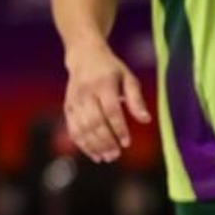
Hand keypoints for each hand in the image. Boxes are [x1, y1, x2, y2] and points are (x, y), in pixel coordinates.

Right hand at [63, 42, 150, 162]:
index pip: (110, 109)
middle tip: (115, 155)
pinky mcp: (68, 107)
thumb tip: (146, 120)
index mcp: (103, 83)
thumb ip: (136, 99)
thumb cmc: (111, 70)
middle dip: (105, 141)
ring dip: (93, 145)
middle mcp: (86, 92)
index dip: (118, 128)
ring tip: (106, 158)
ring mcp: (74, 100)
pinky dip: (82, 144)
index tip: (126, 143)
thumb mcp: (128, 78)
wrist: (84, 56)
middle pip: (94, 121)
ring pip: (82, 127)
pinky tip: (93, 154)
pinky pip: (73, 129)